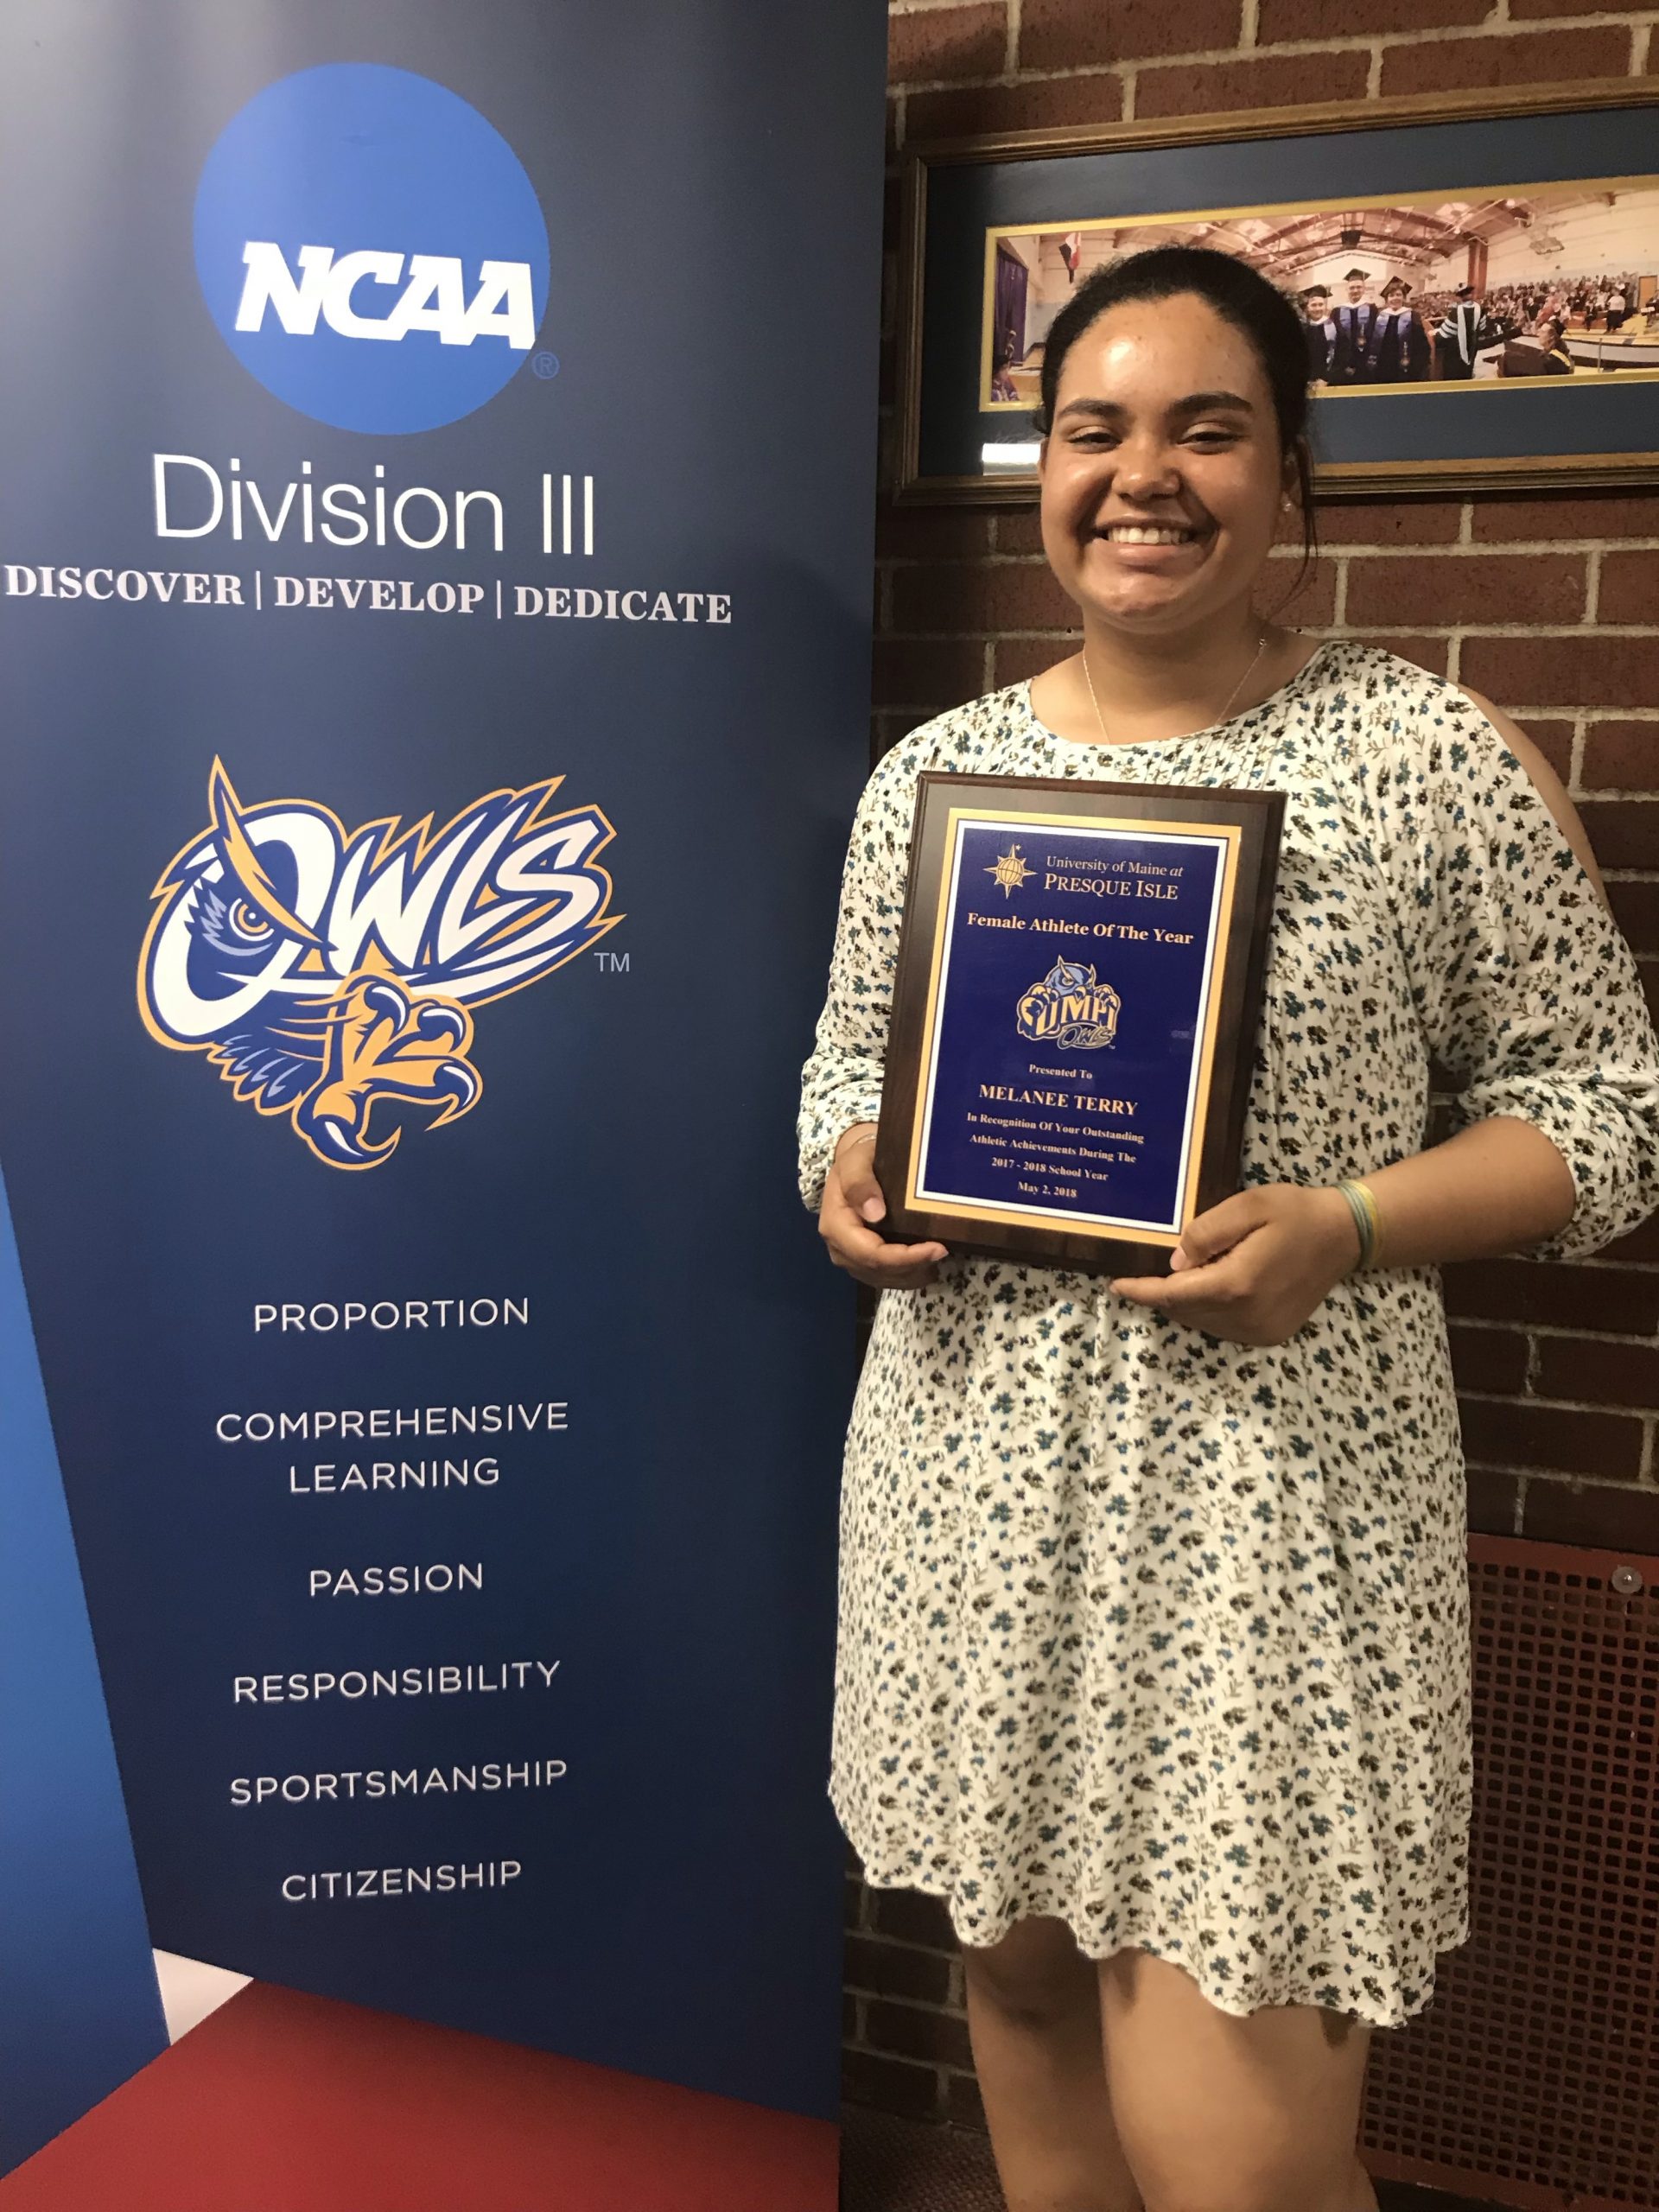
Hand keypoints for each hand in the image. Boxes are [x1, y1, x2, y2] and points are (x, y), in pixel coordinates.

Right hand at [818, 1122, 948, 1290]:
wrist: (854, 1168)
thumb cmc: (857, 1162)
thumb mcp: (856, 1163)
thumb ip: (860, 1184)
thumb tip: (874, 1214)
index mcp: (835, 1227)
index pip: (871, 1254)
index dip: (905, 1257)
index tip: (937, 1248)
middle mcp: (839, 1249)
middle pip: (879, 1271)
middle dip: (914, 1266)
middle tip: (944, 1251)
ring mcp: (850, 1259)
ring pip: (884, 1279)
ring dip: (913, 1274)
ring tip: (938, 1258)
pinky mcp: (861, 1263)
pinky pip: (885, 1278)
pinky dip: (908, 1275)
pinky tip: (927, 1264)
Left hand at [1111, 1185, 1359, 1344]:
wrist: (1344, 1236)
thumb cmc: (1294, 1213)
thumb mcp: (1247, 1206)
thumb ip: (1205, 1233)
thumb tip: (1175, 1264)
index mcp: (1237, 1285)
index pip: (1174, 1294)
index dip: (1142, 1291)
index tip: (1115, 1285)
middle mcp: (1246, 1317)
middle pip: (1185, 1311)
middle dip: (1163, 1292)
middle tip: (1155, 1266)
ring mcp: (1260, 1331)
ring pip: (1202, 1322)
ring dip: (1186, 1302)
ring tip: (1190, 1271)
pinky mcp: (1270, 1335)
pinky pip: (1223, 1327)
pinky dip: (1208, 1310)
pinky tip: (1215, 1284)